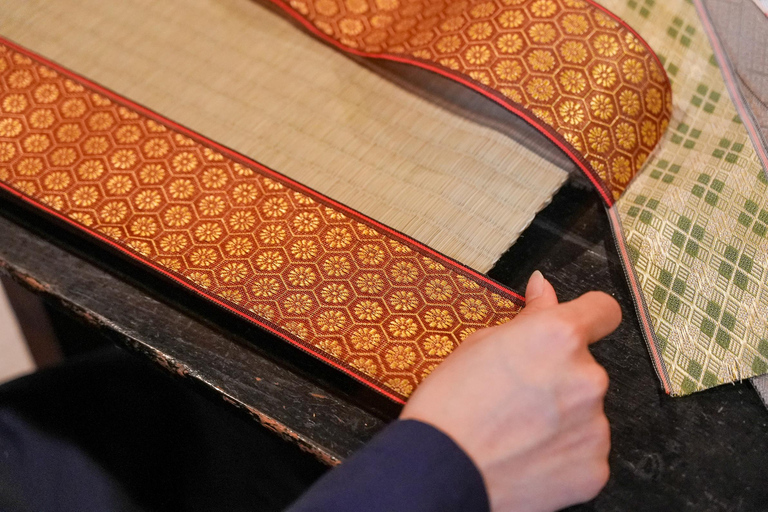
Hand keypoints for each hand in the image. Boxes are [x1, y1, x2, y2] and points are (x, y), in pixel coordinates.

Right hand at [400, 271, 620, 511]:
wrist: (440, 470)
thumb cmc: (449, 404)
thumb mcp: (480, 344)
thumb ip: (528, 317)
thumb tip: (544, 289)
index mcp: (560, 337)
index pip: (604, 311)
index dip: (589, 316)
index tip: (575, 328)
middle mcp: (588, 377)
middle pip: (587, 368)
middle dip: (560, 377)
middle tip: (519, 395)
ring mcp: (595, 427)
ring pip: (586, 411)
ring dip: (562, 416)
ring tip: (518, 430)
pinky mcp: (594, 468)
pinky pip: (585, 450)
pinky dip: (563, 452)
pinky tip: (528, 455)